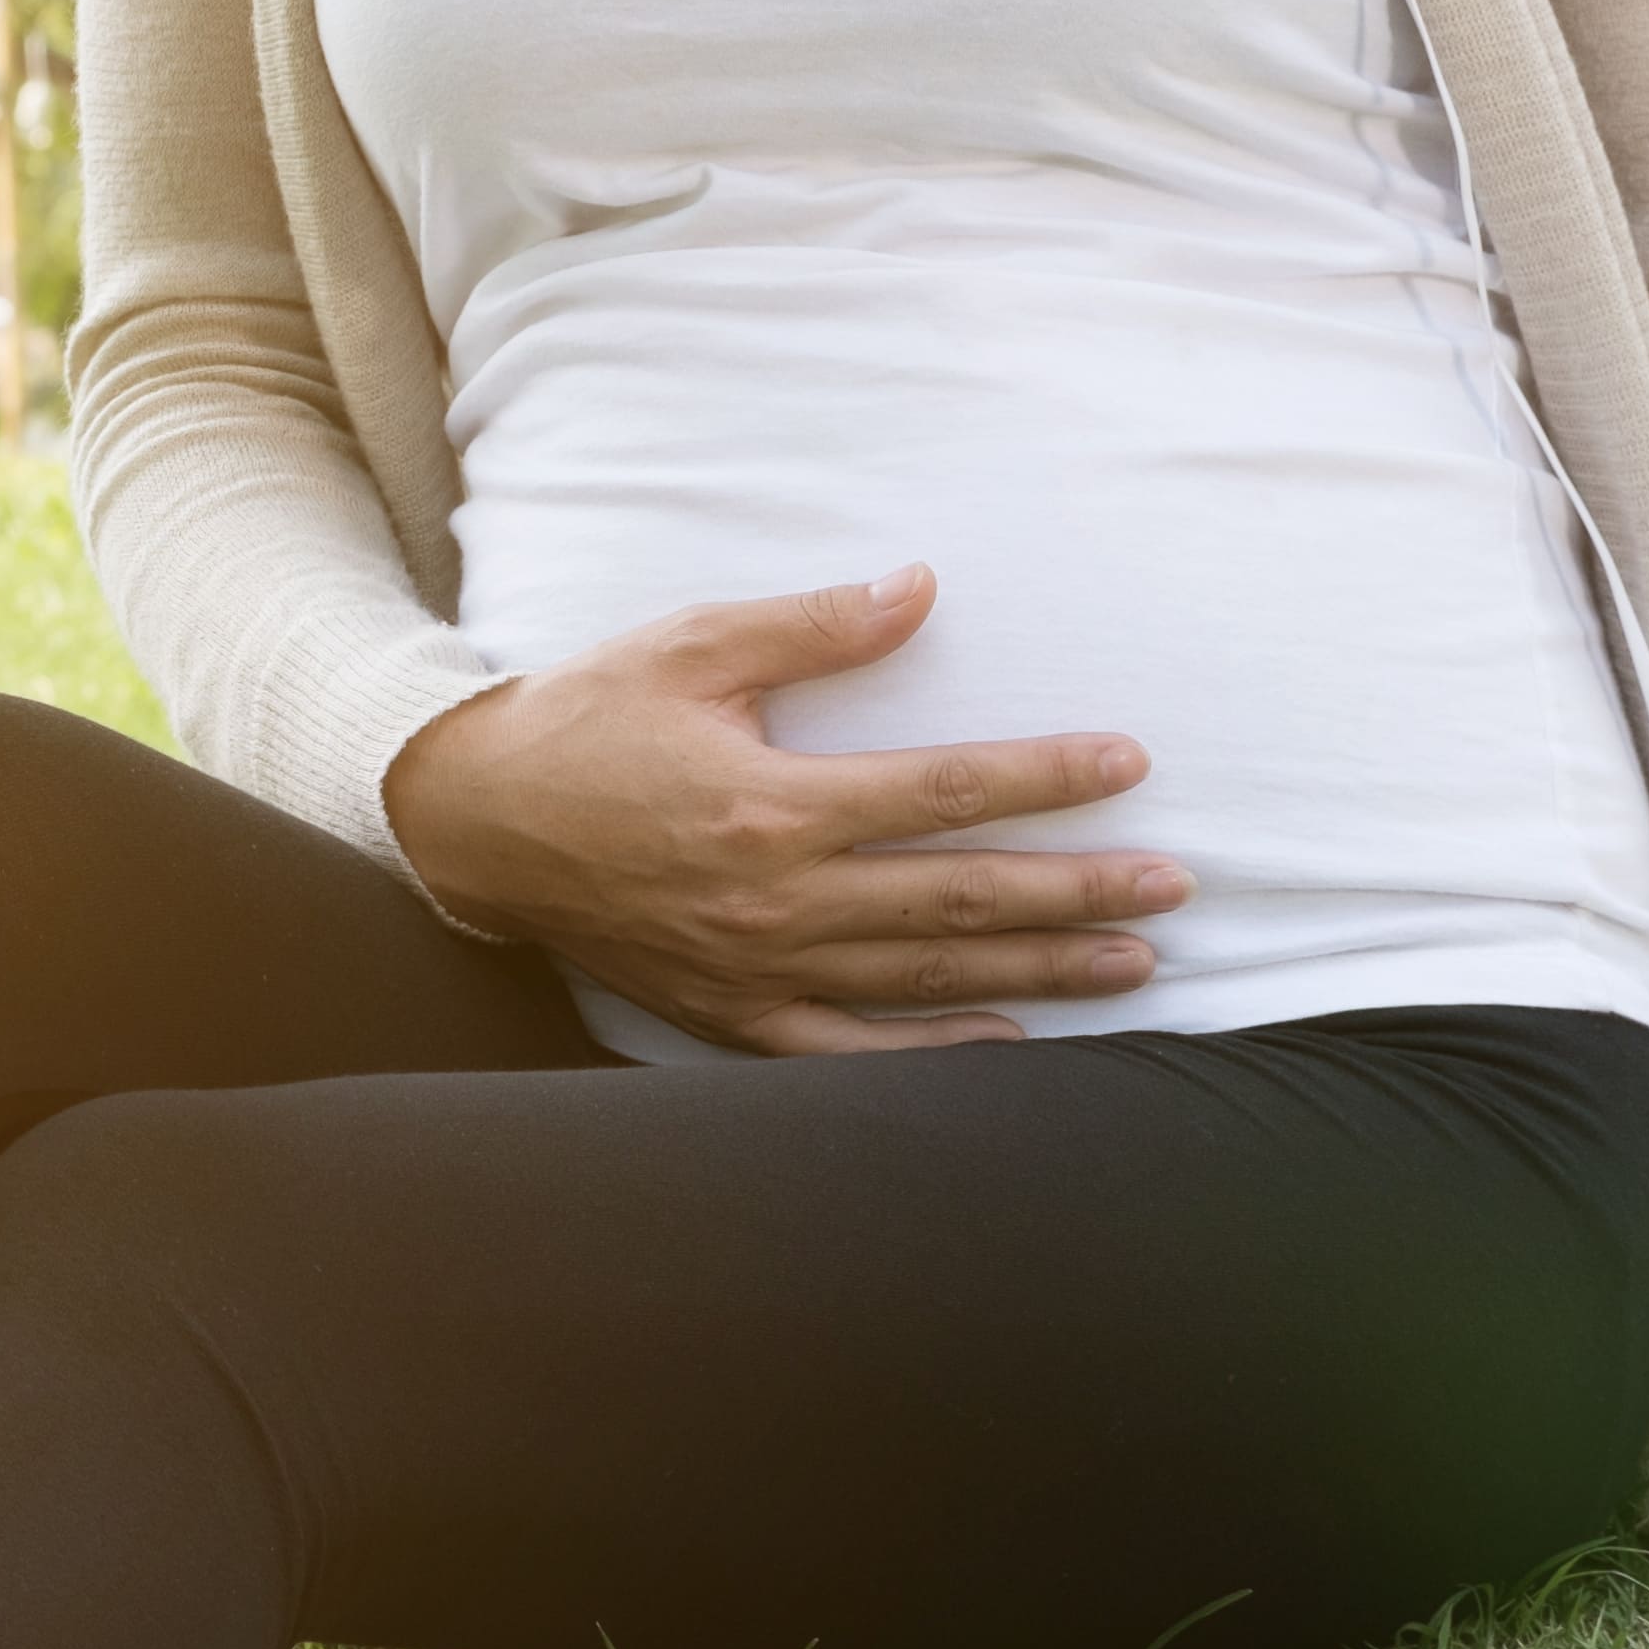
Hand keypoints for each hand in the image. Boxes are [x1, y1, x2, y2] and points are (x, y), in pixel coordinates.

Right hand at [376, 562, 1187, 1054]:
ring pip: (926, 981)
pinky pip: (849, 1054)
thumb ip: (810, 628)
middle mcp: (775, 899)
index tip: (1127, 765)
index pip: (941, 792)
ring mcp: (756, 970)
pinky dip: (936, 1057)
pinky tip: (1014, 1047)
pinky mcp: (730, 1016)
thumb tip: (918, 591)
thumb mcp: (685, 646)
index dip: (1043, 778)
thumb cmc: (583, 720)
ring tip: (1134, 965)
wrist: (474, 820)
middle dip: (1077, 892)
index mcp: (770, 803)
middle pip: (958, 899)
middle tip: (1174, 887)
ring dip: (1039, 973)